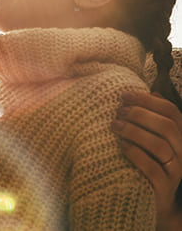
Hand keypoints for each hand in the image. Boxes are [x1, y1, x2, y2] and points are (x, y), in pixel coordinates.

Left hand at [112, 91, 181, 228]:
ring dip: (135, 132)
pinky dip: (135, 155)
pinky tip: (121, 146)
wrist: (150, 200)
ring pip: (161, 146)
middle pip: (167, 126)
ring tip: (114, 126)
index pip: (171, 111)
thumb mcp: (150, 135)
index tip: (124, 95)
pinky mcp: (164, 188)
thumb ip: (151, 116)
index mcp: (179, 135)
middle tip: (117, 111)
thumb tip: (151, 91)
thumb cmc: (146, 159)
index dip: (147, 100)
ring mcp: (175, 171)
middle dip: (139, 114)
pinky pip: (153, 169)